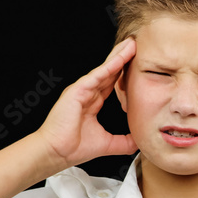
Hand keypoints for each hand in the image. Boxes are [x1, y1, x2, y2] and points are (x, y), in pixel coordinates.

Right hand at [36, 37, 137, 168]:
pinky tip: (121, 57)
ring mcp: (82, 90)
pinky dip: (110, 65)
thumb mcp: (108, 144)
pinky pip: (97, 75)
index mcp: (92, 103)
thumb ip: (125, 142)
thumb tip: (141, 141)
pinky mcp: (78, 90)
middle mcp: (87, 94)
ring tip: (132, 44)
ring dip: (119, 56)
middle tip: (137, 45)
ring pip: (105, 69)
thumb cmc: (73, 148)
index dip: (124, 73)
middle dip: (123, 58)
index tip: (138, 65)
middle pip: (109, 71)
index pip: (112, 84)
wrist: (56, 152)